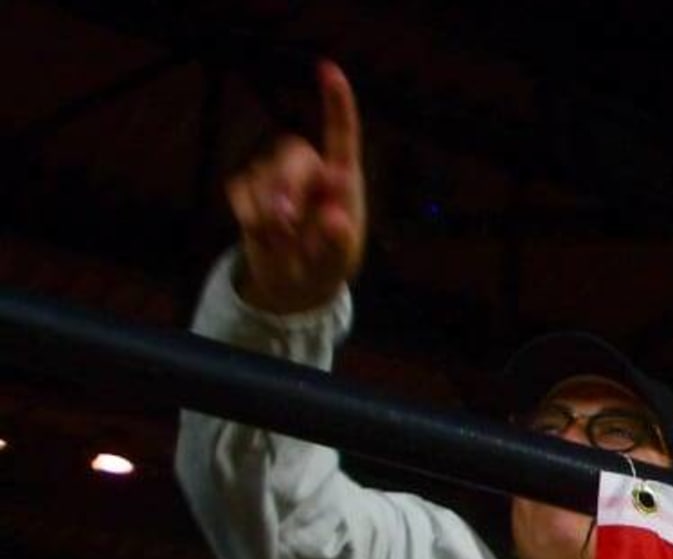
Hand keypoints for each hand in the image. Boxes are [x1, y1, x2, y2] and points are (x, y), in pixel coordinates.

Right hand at [229, 61, 365, 313]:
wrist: (293, 285)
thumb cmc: (326, 266)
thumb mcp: (336, 262)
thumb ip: (337, 243)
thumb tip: (336, 219)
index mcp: (342, 179)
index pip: (341, 135)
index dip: (336, 103)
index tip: (328, 70)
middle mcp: (310, 169)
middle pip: (293, 153)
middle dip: (286, 185)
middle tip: (284, 224)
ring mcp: (276, 174)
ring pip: (262, 172)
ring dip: (267, 210)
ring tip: (282, 242)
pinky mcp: (248, 186)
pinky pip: (240, 190)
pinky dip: (248, 216)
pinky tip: (263, 236)